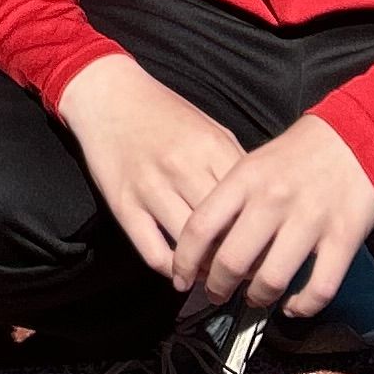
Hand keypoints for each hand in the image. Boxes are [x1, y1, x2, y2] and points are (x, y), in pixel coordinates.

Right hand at [54, 56, 242, 284]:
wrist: (109, 96)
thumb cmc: (165, 114)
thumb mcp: (210, 128)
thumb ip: (234, 164)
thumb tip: (257, 208)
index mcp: (211, 147)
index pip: (248, 205)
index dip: (260, 235)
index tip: (265, 251)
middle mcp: (183, 168)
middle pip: (222, 230)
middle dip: (237, 257)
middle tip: (244, 272)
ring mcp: (151, 188)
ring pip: (190, 248)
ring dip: (205, 270)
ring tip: (214, 276)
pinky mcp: (123, 205)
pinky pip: (153, 253)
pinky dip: (171, 270)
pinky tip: (180, 271)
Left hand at [168, 111, 373, 321]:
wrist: (355, 139)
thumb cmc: (297, 156)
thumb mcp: (253, 164)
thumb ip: (229, 201)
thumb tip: (204, 247)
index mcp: (246, 178)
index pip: (201, 226)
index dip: (184, 260)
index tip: (180, 277)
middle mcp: (274, 199)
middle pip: (232, 261)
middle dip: (218, 287)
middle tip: (217, 294)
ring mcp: (310, 220)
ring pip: (271, 280)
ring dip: (258, 298)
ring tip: (255, 298)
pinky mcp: (343, 238)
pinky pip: (318, 288)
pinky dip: (302, 306)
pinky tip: (293, 305)